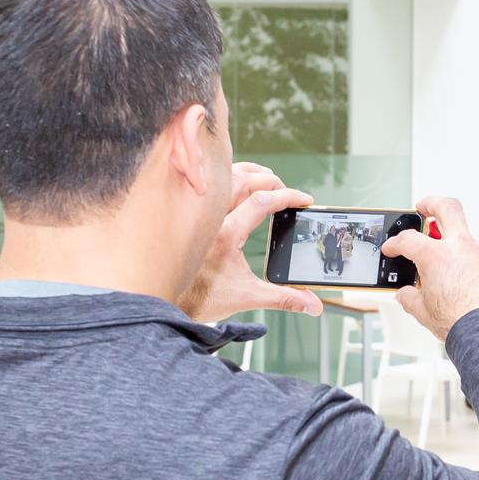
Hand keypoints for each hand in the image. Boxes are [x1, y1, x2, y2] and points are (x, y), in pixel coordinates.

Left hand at [177, 163, 322, 322]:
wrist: (165, 300)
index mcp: (227, 234)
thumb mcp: (247, 297)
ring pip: (223, 177)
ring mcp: (197, 215)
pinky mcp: (188, 215)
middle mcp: (210, 218)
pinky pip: (209, 185)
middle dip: (271, 181)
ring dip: (249, 174)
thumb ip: (284, 299)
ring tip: (267, 179)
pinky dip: (227, 179)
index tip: (305, 201)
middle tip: (288, 192)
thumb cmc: (200, 298)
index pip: (262, 201)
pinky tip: (236, 185)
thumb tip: (314, 306)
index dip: (288, 197)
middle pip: (244, 180)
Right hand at [380, 197, 478, 340]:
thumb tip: (406, 295)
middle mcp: (460, 248)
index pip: (408, 240)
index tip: (393, 248)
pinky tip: (467, 281)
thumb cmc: (459, 322)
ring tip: (447, 265)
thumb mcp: (422, 311)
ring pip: (467, 239)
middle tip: (423, 207)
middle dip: (432, 204)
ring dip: (454, 245)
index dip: (395, 243)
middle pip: (447, 209)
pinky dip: (471, 265)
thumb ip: (409, 298)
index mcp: (435, 256)